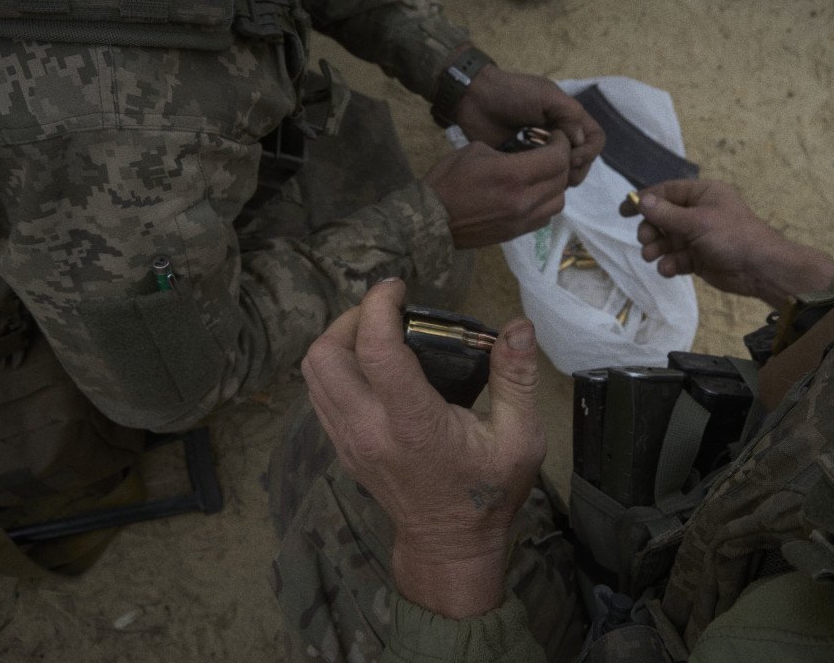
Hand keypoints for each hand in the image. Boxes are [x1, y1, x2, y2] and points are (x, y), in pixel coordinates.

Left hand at [300, 278, 544, 617]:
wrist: (450, 546)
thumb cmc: (487, 493)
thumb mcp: (520, 438)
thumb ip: (517, 378)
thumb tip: (518, 325)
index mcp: (413, 425)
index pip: (376, 351)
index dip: (379, 306)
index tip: (398, 287)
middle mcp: (369, 430)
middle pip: (324, 356)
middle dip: (350, 319)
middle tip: (386, 311)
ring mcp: (349, 442)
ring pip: (313, 373)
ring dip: (338, 340)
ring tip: (377, 332)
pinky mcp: (342, 448)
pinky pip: (318, 394)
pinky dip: (336, 366)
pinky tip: (370, 366)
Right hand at [424, 131, 570, 247]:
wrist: (431, 220)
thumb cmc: (447, 180)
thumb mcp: (475, 150)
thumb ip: (507, 151)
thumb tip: (525, 154)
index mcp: (512, 175)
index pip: (557, 158)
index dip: (562, 144)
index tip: (556, 137)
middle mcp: (524, 200)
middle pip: (561, 179)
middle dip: (561, 161)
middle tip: (553, 152)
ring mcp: (522, 220)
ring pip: (558, 201)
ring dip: (556, 185)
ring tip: (544, 175)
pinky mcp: (517, 233)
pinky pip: (545, 217)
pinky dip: (545, 203)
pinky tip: (533, 194)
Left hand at [454, 64, 604, 185]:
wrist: (476, 100)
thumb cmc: (512, 94)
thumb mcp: (546, 95)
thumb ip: (569, 114)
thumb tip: (579, 140)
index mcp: (569, 119)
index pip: (595, 139)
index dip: (589, 151)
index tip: (572, 156)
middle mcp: (560, 137)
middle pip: (583, 161)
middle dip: (576, 169)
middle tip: (558, 172)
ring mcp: (542, 152)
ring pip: (563, 173)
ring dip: (560, 178)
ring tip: (545, 177)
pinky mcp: (525, 163)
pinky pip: (540, 179)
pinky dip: (541, 182)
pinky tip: (532, 181)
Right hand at [620, 179, 833, 307]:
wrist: (760, 269)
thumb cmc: (732, 236)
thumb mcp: (697, 222)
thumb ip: (666, 213)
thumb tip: (641, 200)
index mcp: (702, 194)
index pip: (666, 192)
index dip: (644, 200)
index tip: (623, 211)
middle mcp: (698, 213)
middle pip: (662, 218)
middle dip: (651, 229)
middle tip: (645, 240)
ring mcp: (698, 237)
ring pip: (667, 240)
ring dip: (656, 248)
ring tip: (651, 256)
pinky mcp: (698, 258)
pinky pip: (676, 258)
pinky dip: (669, 264)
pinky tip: (668, 269)